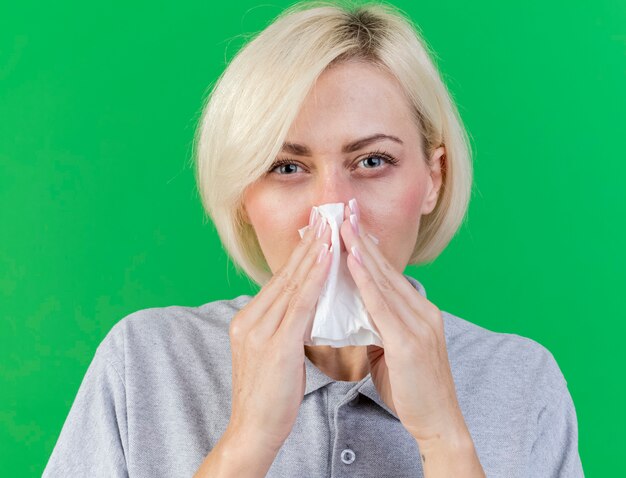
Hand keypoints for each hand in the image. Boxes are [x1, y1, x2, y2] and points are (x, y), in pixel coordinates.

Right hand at [227, 208, 332, 452]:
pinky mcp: (275, 344)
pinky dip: (314, 277)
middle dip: (309, 243)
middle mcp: (250, 319)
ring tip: (331, 226)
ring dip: (314, 252)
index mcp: (248, 320)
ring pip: (292, 283)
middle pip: (285, 274)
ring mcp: (260, 330)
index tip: (318, 231)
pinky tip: (328, 257)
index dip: (301, 254)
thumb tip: (303, 309)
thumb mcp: (273, 354)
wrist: (253, 431)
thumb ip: (283, 328)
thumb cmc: (268, 396)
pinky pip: (299, 303)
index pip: (280, 280)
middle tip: (327, 215)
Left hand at [338, 199, 469, 445]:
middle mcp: (422, 310)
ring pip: (384, 279)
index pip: (387, 273)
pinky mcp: (410, 341)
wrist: (439, 424)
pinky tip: (352, 260)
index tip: (348, 222)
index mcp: (418, 312)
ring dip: (360, 249)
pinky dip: (367, 280)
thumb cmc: (413, 390)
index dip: (367, 246)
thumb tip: (355, 314)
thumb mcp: (392, 351)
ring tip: (342, 224)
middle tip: (343, 208)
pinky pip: (383, 304)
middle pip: (386, 267)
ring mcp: (419, 324)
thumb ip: (378, 327)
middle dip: (361, 236)